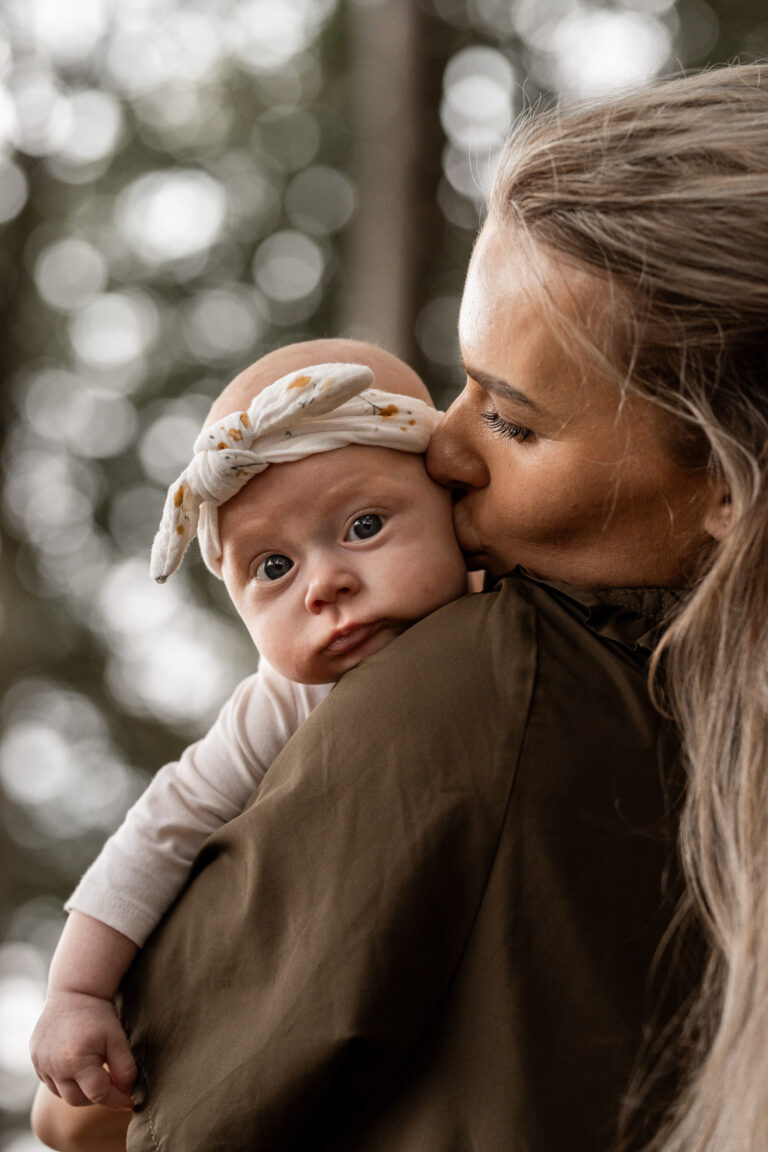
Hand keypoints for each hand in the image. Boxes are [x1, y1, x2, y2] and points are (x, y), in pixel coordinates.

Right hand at [30, 991, 135, 1109]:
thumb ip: (125, 1069)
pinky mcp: (35, 1059)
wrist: (74, 991)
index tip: (129, 1101)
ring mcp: (41, 1063)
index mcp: (76, 1061)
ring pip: (62, 1093)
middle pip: (77, 1100)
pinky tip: (77, 1066)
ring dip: (79, 1090)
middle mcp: (54, 1066)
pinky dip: (65, 1081)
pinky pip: (50, 1081)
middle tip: (111, 1084)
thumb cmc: (98, 1015)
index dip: (116, 1099)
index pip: (98, 1094)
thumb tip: (127, 1094)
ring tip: (94, 1072)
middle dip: (96, 1097)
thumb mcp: (117, 1039)